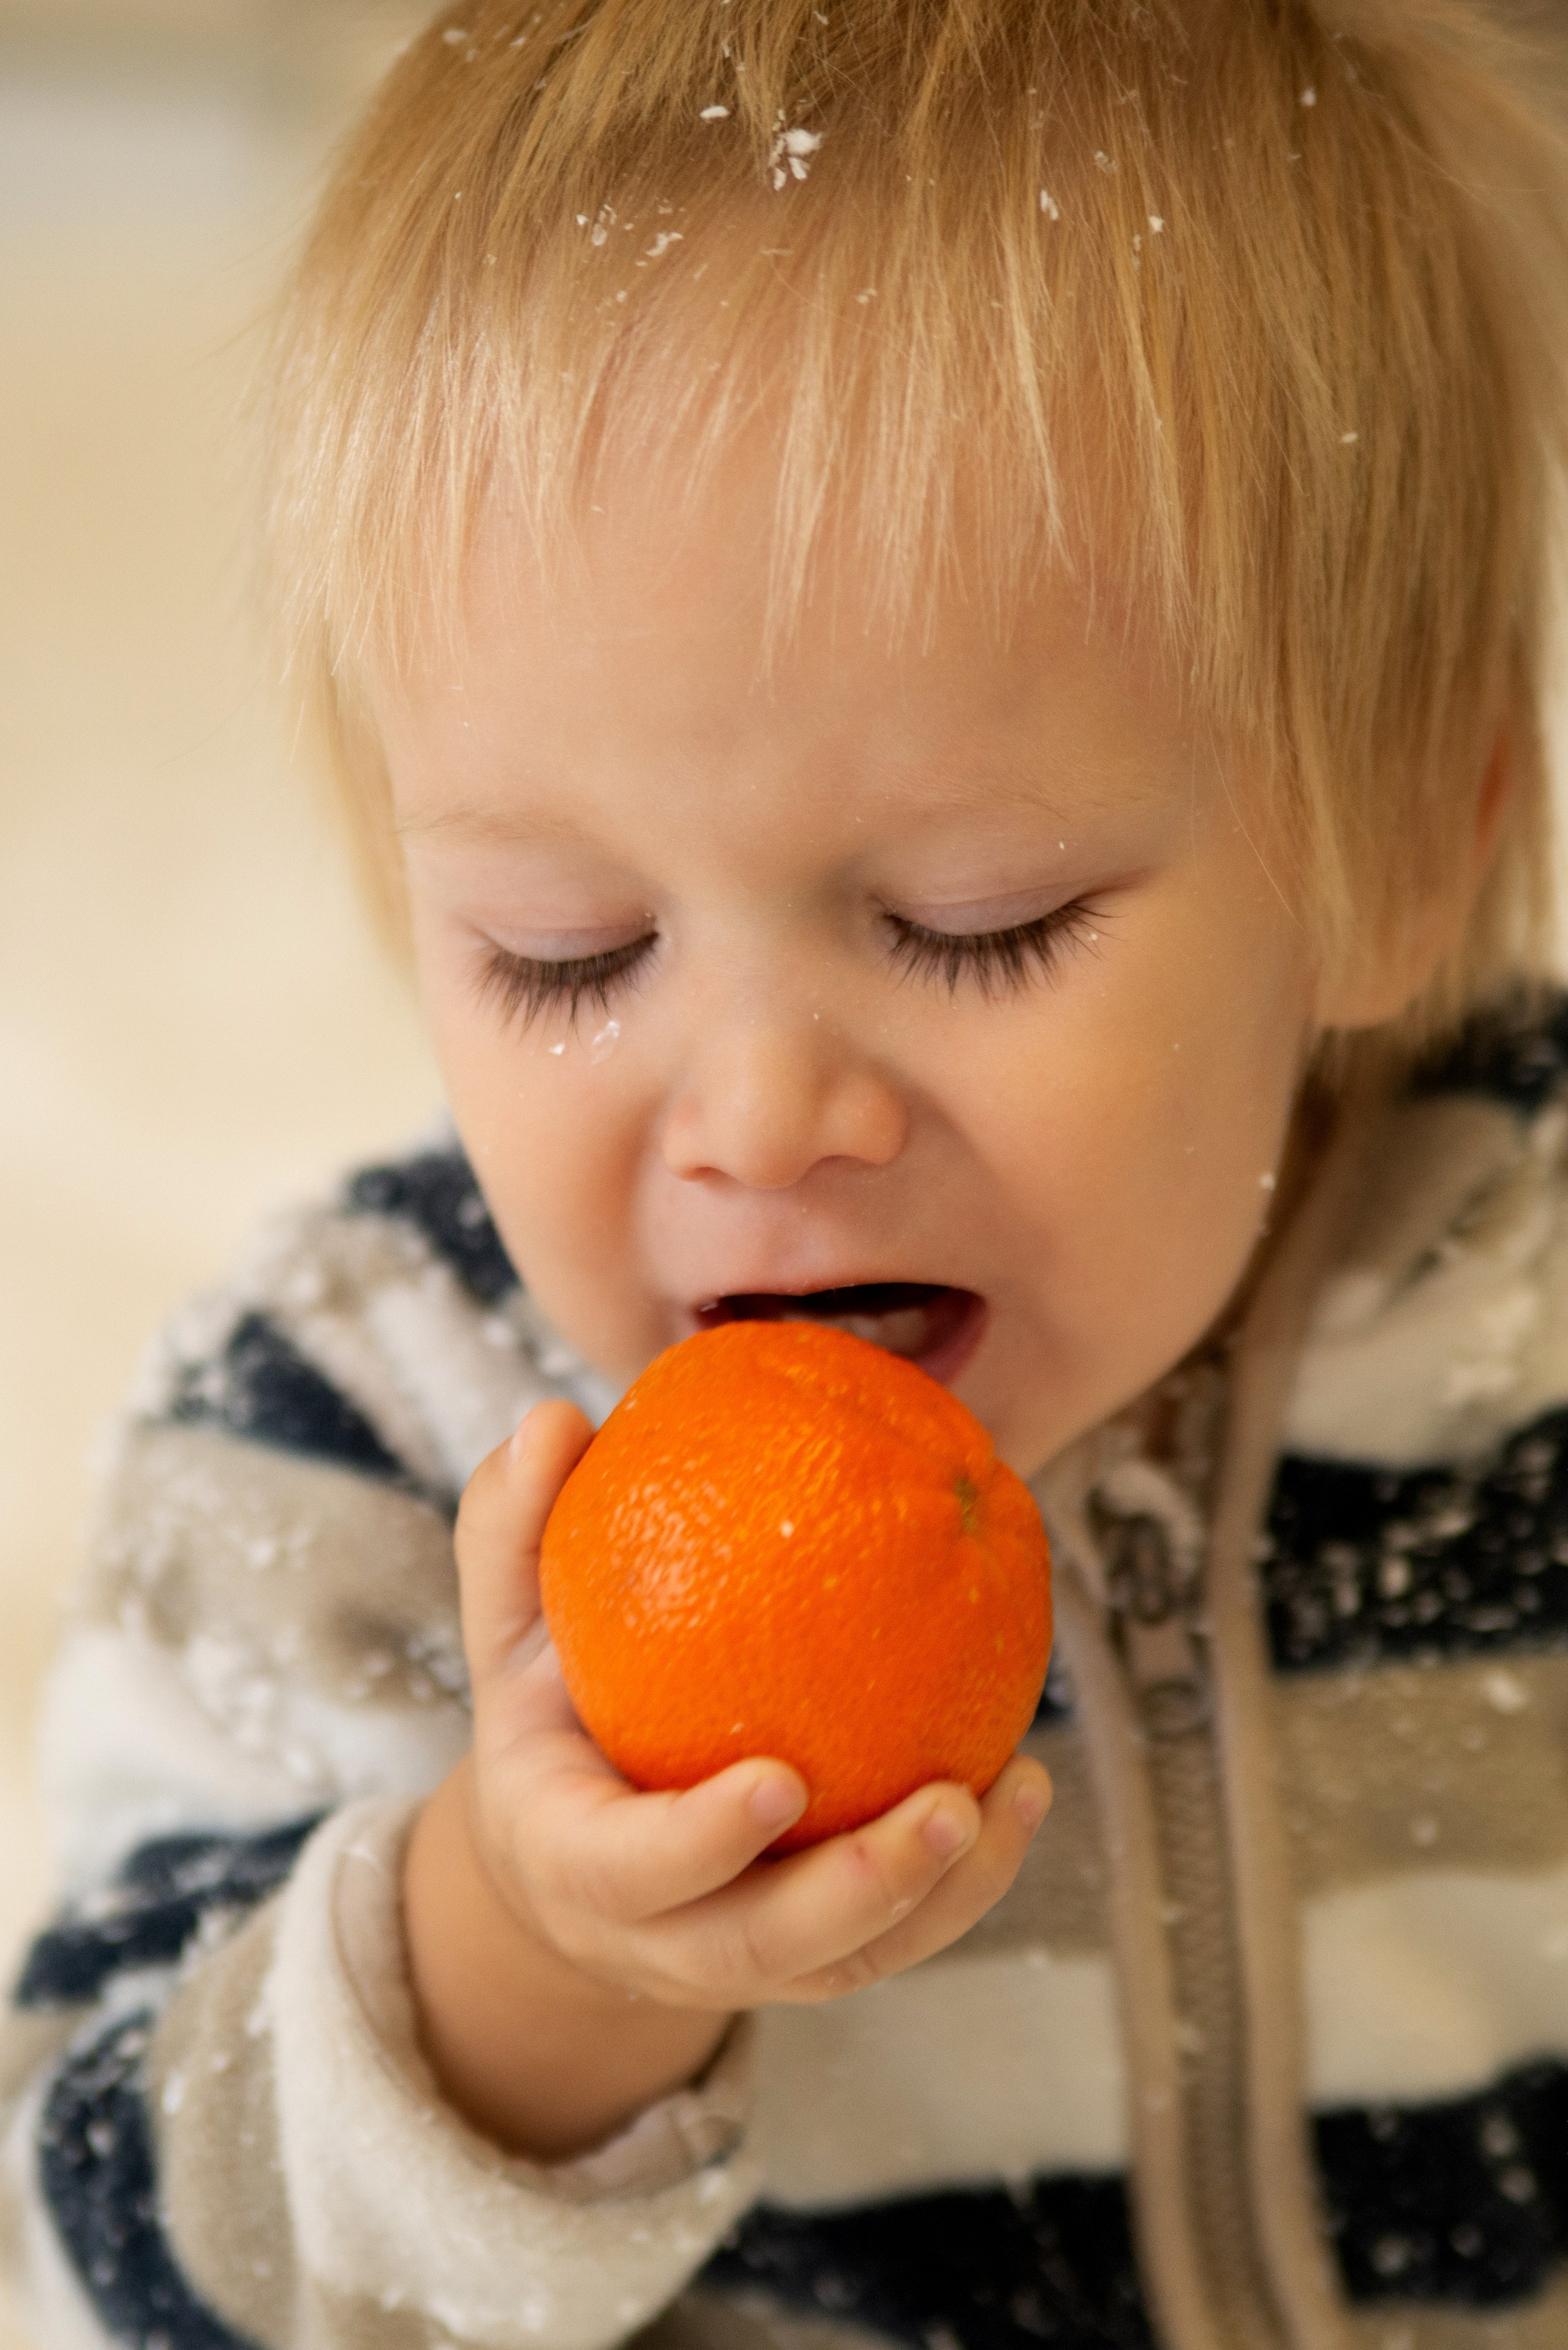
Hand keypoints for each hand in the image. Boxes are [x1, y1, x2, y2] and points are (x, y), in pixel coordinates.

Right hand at [404, 1399, 1051, 2155]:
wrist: (567, 1857)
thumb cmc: (544, 1712)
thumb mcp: (509, 1625)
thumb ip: (513, 1525)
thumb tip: (552, 1418)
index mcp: (571, 1861)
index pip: (630, 1872)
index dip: (700, 1842)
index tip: (778, 1780)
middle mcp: (658, 1939)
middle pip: (759, 1951)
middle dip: (860, 1890)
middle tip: (949, 1807)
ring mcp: (745, 1960)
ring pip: (851, 1961)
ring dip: (945, 1893)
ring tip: (1019, 1791)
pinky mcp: (816, 1958)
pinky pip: (903, 1937)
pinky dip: (971, 1881)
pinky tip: (1025, 1783)